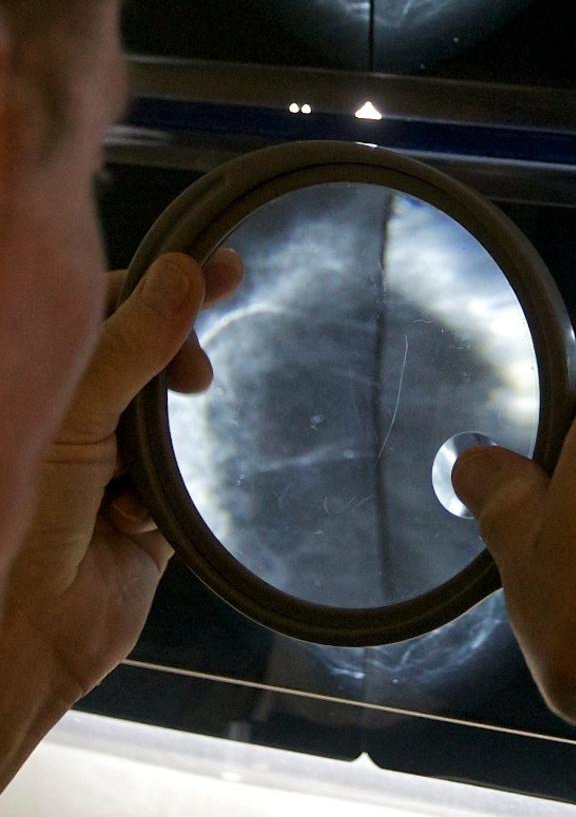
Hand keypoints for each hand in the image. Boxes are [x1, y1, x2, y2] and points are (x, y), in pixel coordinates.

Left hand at [0, 250, 239, 784]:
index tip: (225, 272)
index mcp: (37, 381)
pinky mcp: (140, 518)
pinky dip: (164, 500)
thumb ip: (131, 342)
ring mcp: (104, 466)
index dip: (160, 287)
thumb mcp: (73, 414)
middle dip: (177, 358)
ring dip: (166, 438)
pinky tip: (135, 521)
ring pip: (167, 419)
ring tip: (157, 452)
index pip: (103, 306)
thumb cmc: (18, 513)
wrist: (22, 634)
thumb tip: (183, 270)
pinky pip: (180, 486)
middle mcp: (68, 416)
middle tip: (204, 376)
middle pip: (144, 355)